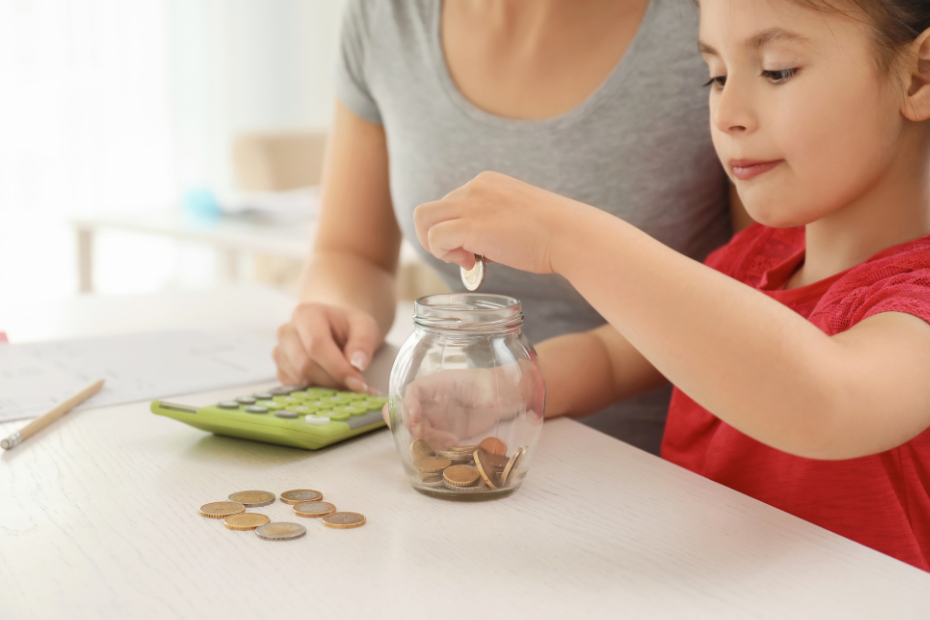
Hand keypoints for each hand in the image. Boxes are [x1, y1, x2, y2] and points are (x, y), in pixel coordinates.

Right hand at [273, 303, 379, 393]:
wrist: (334, 329)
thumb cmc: (348, 327)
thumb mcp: (365, 326)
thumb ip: (364, 342)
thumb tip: (357, 365)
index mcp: (306, 314)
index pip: (317, 344)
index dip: (337, 367)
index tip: (358, 383)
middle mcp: (286, 332)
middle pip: (305, 365)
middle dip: (333, 381)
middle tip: (357, 387)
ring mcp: (280, 352)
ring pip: (300, 379)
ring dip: (326, 388)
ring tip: (347, 385)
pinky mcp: (280, 370)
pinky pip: (295, 388)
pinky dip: (316, 393)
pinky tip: (332, 386)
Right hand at [394, 365, 541, 449]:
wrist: (501, 397)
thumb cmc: (493, 385)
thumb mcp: (485, 384)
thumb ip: (480, 392)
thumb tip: (486, 400)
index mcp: (438, 384)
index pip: (414, 390)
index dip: (410, 404)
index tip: (416, 417)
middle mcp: (432, 401)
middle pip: (409, 412)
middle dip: (410, 425)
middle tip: (421, 433)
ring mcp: (437, 417)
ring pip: (419, 430)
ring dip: (428, 438)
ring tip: (450, 441)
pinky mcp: (444, 431)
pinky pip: (431, 441)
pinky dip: (437, 445)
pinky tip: (454, 443)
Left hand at [413, 171, 583, 273]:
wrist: (569, 234)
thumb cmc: (553, 233)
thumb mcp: (518, 218)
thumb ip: (492, 225)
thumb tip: (474, 250)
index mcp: (486, 182)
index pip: (451, 204)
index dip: (457, 230)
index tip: (477, 249)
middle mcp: (474, 187)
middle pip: (431, 210)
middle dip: (441, 237)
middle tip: (464, 257)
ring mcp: (471, 204)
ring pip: (423, 219)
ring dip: (435, 244)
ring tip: (463, 260)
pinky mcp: (470, 225)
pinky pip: (435, 238)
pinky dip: (444, 254)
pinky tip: (470, 263)